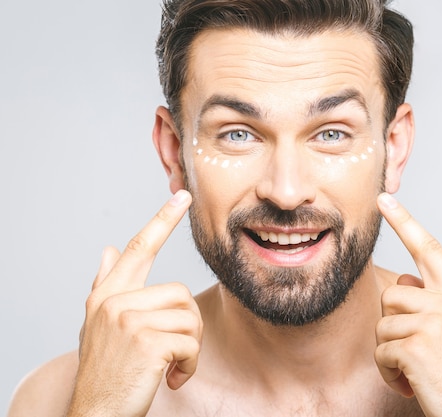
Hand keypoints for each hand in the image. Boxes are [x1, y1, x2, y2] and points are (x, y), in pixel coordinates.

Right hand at [67, 190, 202, 416]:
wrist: (96, 414)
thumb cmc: (107, 371)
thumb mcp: (99, 327)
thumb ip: (106, 286)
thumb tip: (108, 249)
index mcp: (107, 296)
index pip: (138, 249)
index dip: (162, 221)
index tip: (183, 197)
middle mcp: (114, 302)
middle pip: (180, 294)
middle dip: (187, 327)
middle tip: (174, 353)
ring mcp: (128, 319)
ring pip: (190, 318)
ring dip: (190, 350)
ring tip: (170, 368)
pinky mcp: (146, 340)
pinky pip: (191, 342)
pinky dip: (190, 365)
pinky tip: (171, 379)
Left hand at [375, 193, 441, 415]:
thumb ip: (434, 302)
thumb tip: (403, 279)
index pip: (429, 249)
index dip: (405, 222)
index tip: (385, 199)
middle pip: (393, 293)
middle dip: (394, 324)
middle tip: (415, 352)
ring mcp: (435, 322)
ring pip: (383, 324)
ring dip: (391, 353)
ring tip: (417, 370)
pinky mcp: (417, 346)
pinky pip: (382, 352)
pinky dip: (390, 373)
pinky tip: (412, 384)